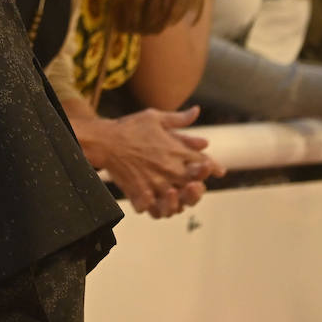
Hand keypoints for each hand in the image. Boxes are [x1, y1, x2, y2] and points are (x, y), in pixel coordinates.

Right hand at [90, 106, 224, 217]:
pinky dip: (157, 208)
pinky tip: (156, 203)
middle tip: (194, 186)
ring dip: (179, 201)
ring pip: (178, 202)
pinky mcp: (142, 193)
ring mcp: (157, 184)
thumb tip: (196, 111)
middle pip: (195, 186)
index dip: (211, 168)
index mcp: (177, 151)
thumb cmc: (130, 128)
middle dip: (198, 188)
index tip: (216, 170)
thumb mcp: (155, 117)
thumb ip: (178, 118)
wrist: (105, 141)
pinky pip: (155, 209)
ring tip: (175, 196)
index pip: (204, 163)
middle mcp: (171, 169)